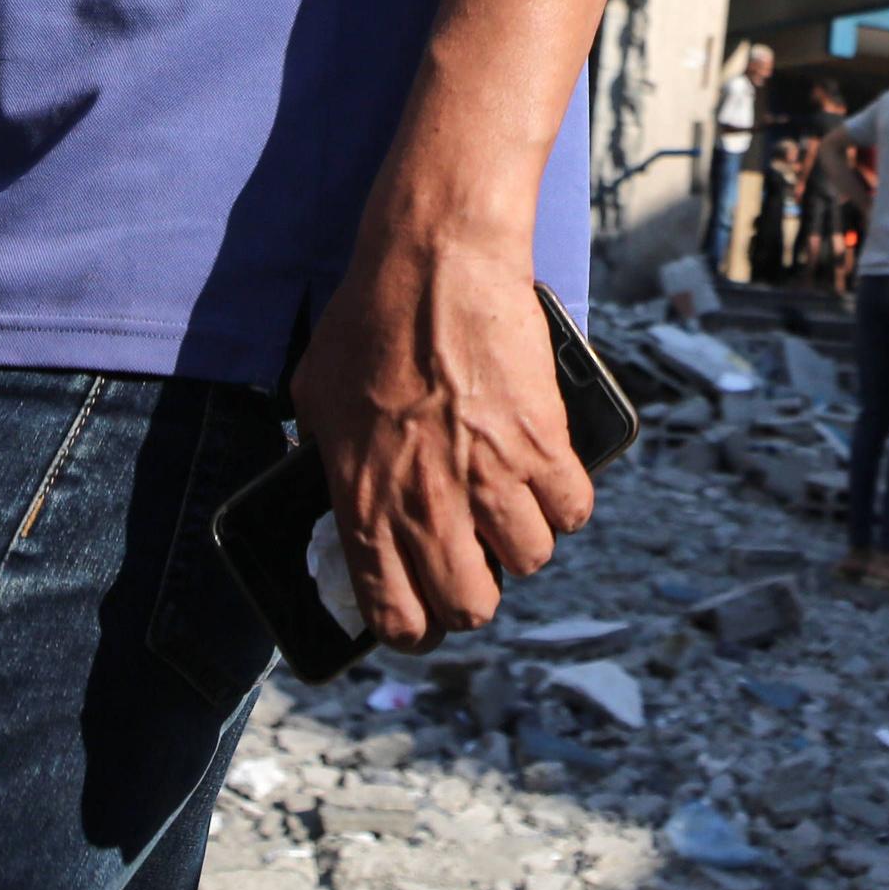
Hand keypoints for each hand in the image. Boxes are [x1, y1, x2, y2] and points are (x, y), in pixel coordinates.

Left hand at [289, 227, 590, 646]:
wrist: (436, 261)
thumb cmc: (369, 318)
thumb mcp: (315, 396)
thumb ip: (322, 454)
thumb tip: (327, 478)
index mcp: (364, 502)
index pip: (396, 614)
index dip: (415, 628)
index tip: (425, 616)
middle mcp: (428, 503)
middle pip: (472, 606)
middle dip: (476, 595)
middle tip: (477, 563)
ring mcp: (489, 476)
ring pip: (531, 560)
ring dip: (524, 540)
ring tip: (513, 507)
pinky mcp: (541, 442)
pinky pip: (573, 510)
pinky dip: (566, 500)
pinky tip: (549, 475)